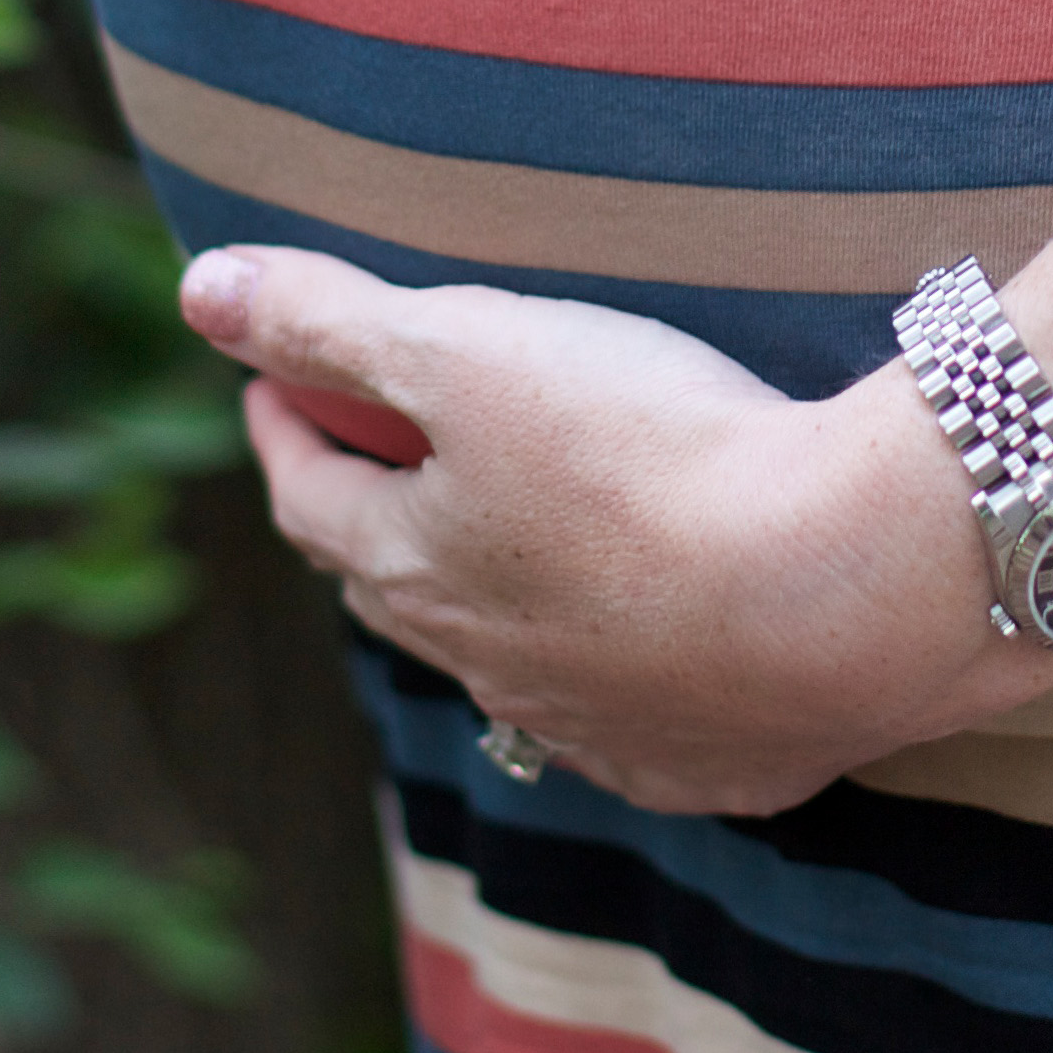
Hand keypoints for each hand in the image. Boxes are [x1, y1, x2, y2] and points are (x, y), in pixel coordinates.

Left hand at [182, 243, 1052, 813]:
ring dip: (496, 606)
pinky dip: (624, 680)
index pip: (309, 491)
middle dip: (373, 517)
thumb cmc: (648, 455)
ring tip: (514, 551)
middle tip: (376, 458)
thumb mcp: (467, 351)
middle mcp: (488, 666)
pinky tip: (653, 657)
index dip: (286, 419)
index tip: (276, 376)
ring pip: (512, 665)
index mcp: (412, 565)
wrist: (851, 588)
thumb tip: (200, 288)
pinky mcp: (711, 764)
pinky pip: (642, 725)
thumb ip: (329, 320)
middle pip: (396, 589)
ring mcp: (601, 728)